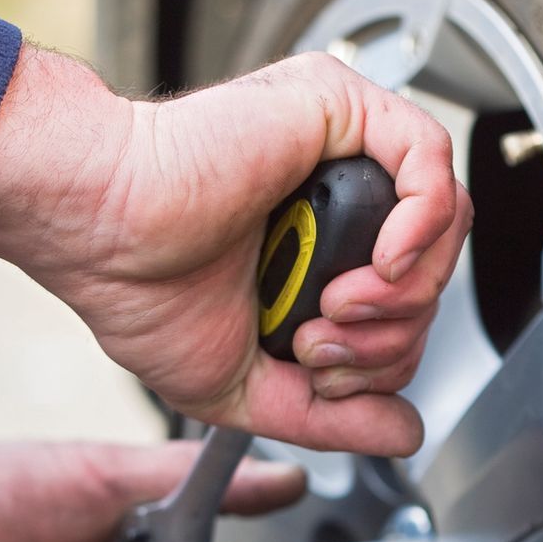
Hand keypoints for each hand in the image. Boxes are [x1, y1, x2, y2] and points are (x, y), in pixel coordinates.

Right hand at [0, 47, 472, 457]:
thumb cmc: (138, 288)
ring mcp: (339, 146)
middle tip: (321, 346)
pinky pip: (431, 159)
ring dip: (403, 293)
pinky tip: (377, 264)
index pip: (408, 301)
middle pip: (434, 269)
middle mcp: (335, 192)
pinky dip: (422, 225)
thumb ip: (333, 416)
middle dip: (394, 335)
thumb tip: (406, 435)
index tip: (320, 368)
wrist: (98, 232)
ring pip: (444, 221)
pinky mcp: (336, 106)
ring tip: (335, 311)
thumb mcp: (249, 385)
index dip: (386, 354)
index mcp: (318, 245)